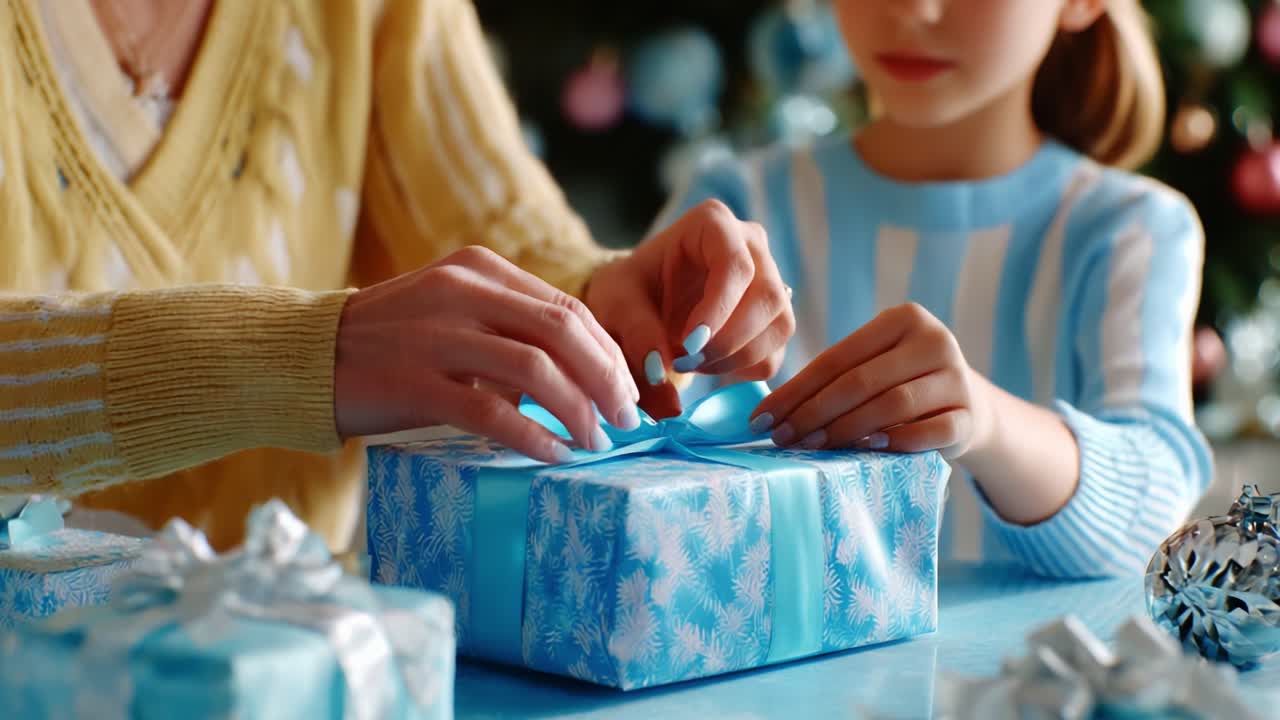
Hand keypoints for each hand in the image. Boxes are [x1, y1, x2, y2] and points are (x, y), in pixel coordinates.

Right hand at [334, 246, 639, 462]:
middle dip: (607, 381)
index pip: (568, 308)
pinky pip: (491, 412)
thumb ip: (511, 326)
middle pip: (563, 333)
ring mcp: (437, 335)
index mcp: (479, 269)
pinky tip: (554, 455)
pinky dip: (532, 437)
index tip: (628, 390)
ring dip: (579, 412)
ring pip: (536, 371)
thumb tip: (588, 373)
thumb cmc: (392, 341)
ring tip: (596, 442)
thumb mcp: (454, 310)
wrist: (307, 356)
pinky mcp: (414, 382)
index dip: (608, 353)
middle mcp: (462, 293)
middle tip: (628, 419)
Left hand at [586, 200, 794, 417]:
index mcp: (712, 223)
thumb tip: (659, 372)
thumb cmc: (628, 291)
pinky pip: (775, 352)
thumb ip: (636, 333)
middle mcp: (751, 244)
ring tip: (692, 363)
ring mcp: (770, 279)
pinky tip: (709, 364)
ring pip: (779, 326)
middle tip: (685, 362)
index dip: (719, 308)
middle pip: (767, 297)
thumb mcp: (616, 304)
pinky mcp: (773, 317)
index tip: (689, 344)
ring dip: (737, 358)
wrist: (639, 303)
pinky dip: (744, 370)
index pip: (735, 264)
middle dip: (728, 341)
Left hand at [750, 303, 992, 458]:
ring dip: (846, 430)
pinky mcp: (969, 416)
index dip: (795, 390)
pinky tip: (867, 450)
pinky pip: (929, 432)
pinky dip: (896, 442)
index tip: (762, 418)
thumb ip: (835, 378)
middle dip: (814, 413)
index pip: (837, 357)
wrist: (969, 406)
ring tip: (813, 447)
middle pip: (861, 381)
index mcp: (903, 319)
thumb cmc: (901, 385)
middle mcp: (935, 340)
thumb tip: (771, 413)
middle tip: (782, 439)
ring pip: (892, 405)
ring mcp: (957, 378)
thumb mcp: (874, 366)